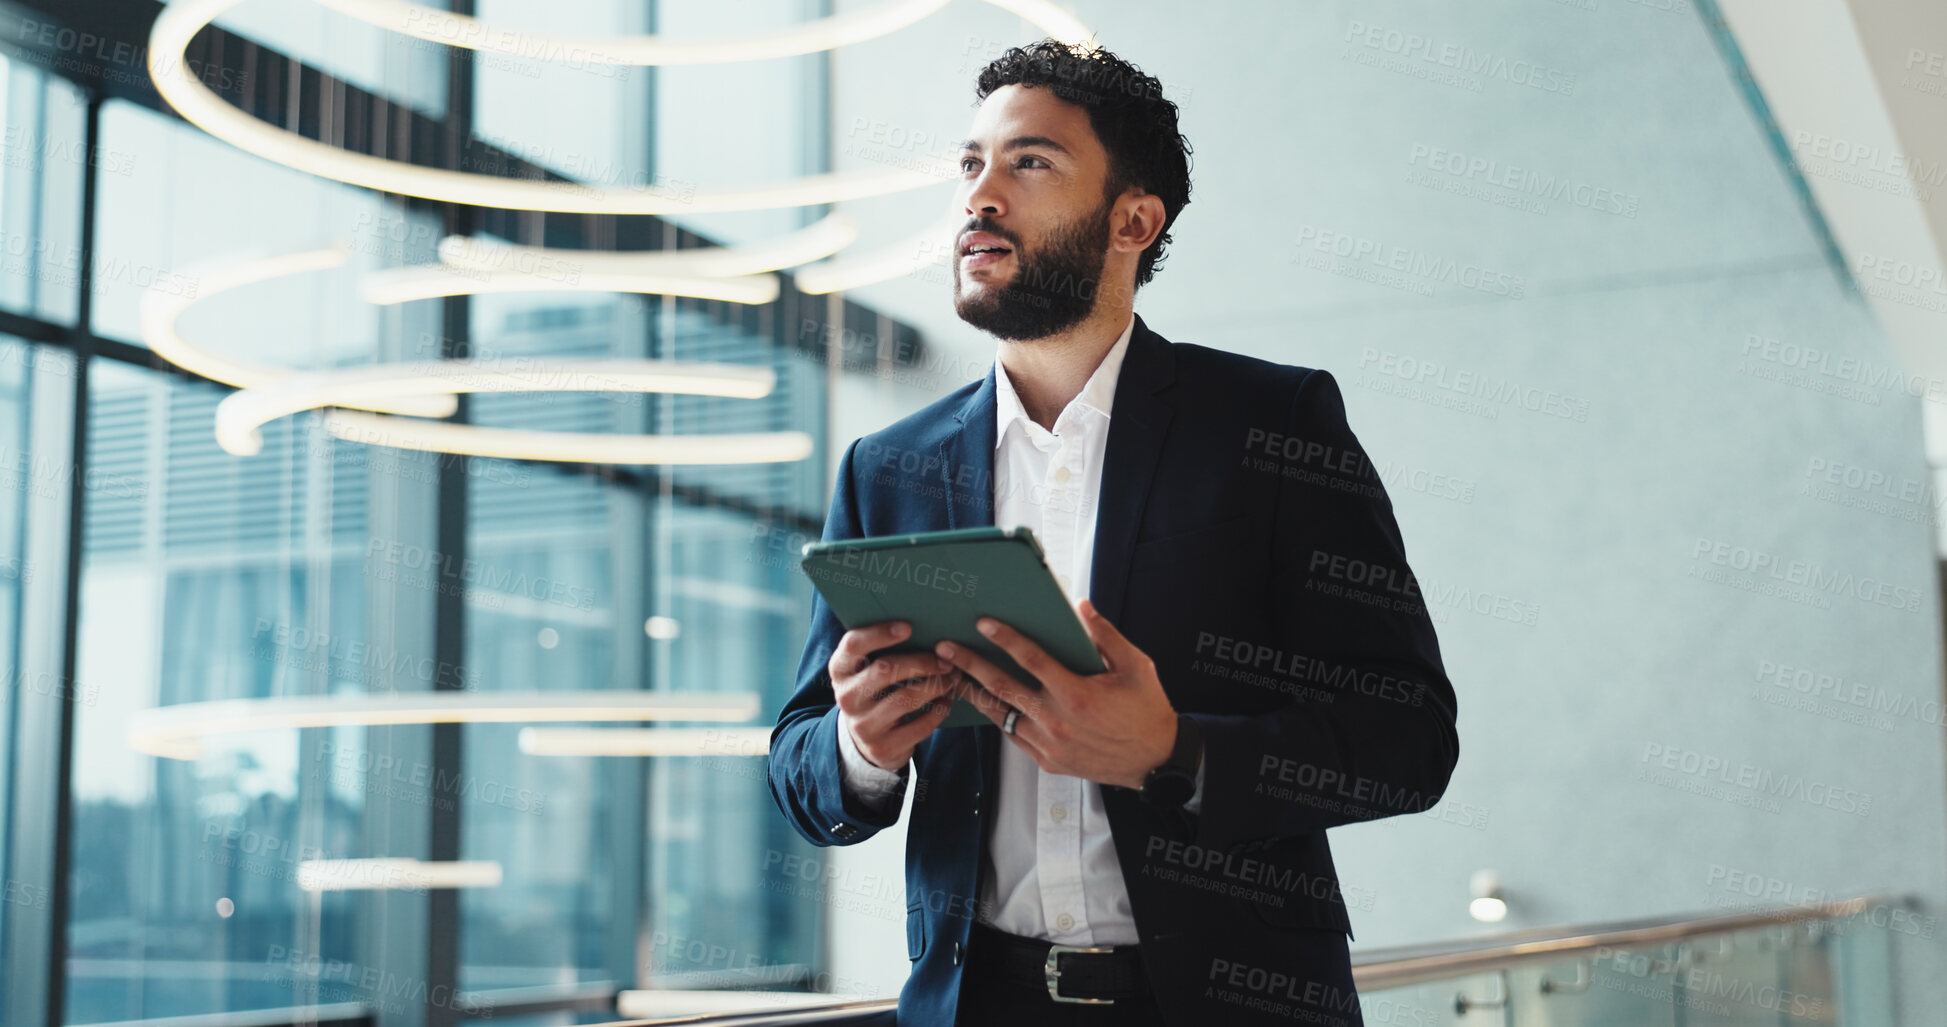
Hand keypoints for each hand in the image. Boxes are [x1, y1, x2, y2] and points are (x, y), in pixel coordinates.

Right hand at [829, 621, 970, 770]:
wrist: (866, 740)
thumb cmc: (875, 691)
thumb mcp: (866, 671)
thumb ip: (883, 649)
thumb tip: (925, 625)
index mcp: (840, 670)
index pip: (853, 645)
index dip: (880, 634)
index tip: (908, 627)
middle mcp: (846, 697)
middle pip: (885, 669)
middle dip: (921, 661)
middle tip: (946, 659)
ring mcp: (863, 725)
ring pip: (906, 697)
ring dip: (935, 685)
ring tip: (952, 676)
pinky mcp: (883, 746)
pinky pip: (920, 725)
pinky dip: (940, 709)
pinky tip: (947, 698)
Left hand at [936, 599, 1176, 790]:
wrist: (1155, 761)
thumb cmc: (1146, 711)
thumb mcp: (1136, 666)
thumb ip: (1105, 635)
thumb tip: (1081, 607)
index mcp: (1076, 694)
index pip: (1031, 659)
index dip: (1005, 638)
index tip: (983, 623)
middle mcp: (1057, 721)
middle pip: (1002, 687)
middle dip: (969, 665)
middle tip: (945, 649)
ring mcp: (1049, 745)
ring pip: (1000, 715)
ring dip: (974, 693)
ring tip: (952, 675)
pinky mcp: (1047, 761)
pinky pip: (1013, 736)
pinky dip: (997, 717)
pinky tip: (985, 703)